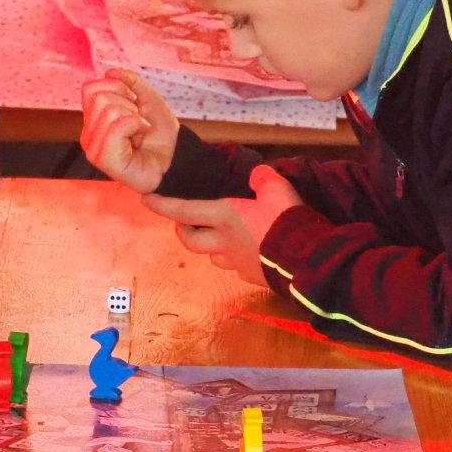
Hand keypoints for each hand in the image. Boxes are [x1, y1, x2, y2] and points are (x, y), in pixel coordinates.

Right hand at [81, 69, 179, 193]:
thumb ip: (131, 83)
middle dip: (127, 103)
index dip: (116, 88)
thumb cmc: (160, 135)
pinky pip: (117, 126)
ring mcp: (93, 147)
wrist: (175, 160)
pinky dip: (136, 125)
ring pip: (109, 110)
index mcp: (94, 119)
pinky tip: (139, 138)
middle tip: (138, 121)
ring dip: (134, 116)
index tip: (133, 103)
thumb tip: (110, 72)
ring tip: (139, 131)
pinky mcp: (103, 159)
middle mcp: (89, 132)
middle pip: (99, 97)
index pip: (90, 88)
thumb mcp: (149, 100)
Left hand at [141, 166, 303, 287]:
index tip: (146, 200)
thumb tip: (257, 175)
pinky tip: (246, 251)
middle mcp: (223, 242)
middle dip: (181, 231)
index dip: (162, 205)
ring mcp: (235, 263)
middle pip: (189, 240)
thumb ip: (263, 178)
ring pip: (211, 255)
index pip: (183, 211)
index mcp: (223, 217)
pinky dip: (233, 258)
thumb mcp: (277, 189)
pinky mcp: (251, 277)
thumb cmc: (286, 222)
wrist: (305, 260)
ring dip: (209, 246)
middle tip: (183, 222)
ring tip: (217, 236)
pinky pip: (234, 267)